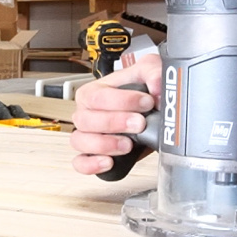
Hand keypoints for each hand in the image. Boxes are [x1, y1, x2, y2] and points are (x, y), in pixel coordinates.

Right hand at [70, 53, 161, 174]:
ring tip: (128, 145)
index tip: (146, 102)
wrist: (151, 113)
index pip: (97, 97)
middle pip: (86, 120)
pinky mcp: (94, 155)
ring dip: (104, 144)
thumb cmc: (142, 92)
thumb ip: (154, 73)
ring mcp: (88, 135)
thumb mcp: (151, 72)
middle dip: (115, 123)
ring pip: (80, 141)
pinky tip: (109, 162)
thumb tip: (157, 86)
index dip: (122, 101)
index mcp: (93, 91)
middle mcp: (86, 114)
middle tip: (140, 124)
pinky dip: (91, 164)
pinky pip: (80, 162)